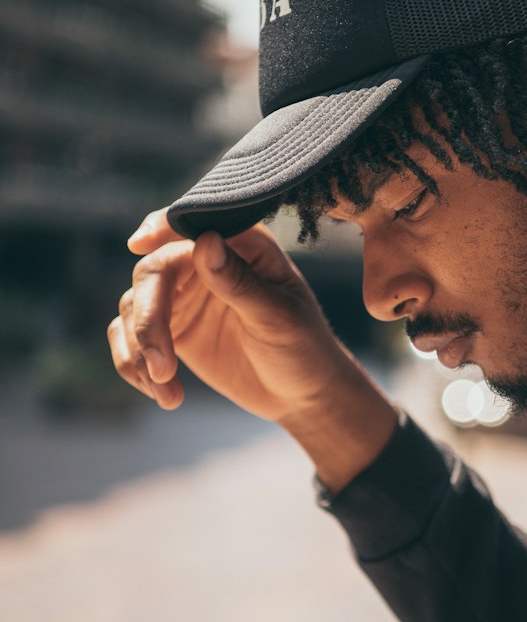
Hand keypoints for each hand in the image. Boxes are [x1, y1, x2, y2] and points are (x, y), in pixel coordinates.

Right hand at [107, 210, 396, 490]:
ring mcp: (183, 296)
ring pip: (132, 307)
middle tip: (161, 366)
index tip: (139, 245)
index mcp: (240, 246)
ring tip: (167, 392)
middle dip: (147, 321)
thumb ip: (240, 282)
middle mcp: (204, 263)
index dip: (159, 227)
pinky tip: (164, 395)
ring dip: (138, 352)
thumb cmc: (303, 347)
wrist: (302, 395)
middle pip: (151, 273)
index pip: (191, 225)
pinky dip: (133, 365)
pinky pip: (128, 337)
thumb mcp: (278, 317)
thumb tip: (205, 242)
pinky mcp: (170, 330)